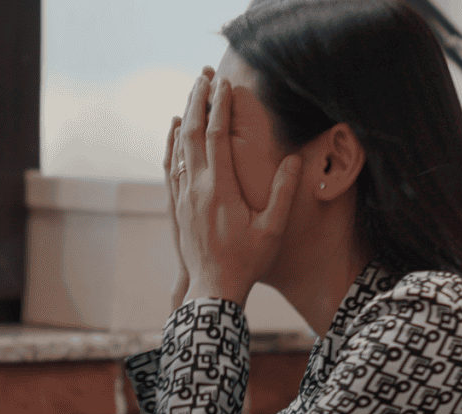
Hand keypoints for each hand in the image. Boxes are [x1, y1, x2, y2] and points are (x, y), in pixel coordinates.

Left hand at [171, 71, 300, 307]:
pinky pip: (170, 165)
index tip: (226, 85)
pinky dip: (172, 142)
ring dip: (186, 116)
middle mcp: (196, 188)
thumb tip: (291, 160)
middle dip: (198, 101)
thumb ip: (283, 194)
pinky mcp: (177, 206)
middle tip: (205, 75)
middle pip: (193, 133)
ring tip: (193, 92)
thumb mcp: (272, 230)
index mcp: (219, 190)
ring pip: (179, 146)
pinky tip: (175, 129)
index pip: (217, 136)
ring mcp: (183, 197)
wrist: (213, 290)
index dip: (221, 108)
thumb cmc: (247, 262)